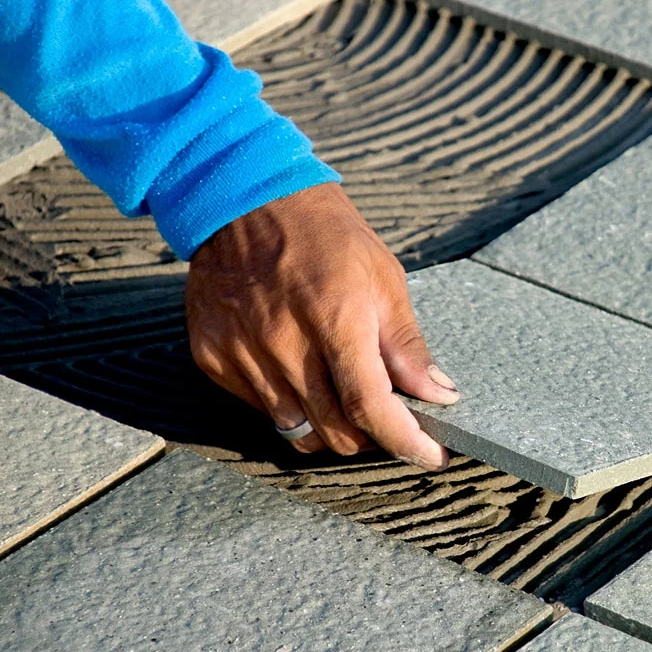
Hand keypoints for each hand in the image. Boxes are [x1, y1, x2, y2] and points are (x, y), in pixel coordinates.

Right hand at [185, 182, 458, 469]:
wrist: (243, 197)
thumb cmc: (325, 234)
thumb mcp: (383, 278)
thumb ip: (407, 346)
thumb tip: (438, 394)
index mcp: (334, 317)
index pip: (369, 405)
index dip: (404, 440)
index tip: (429, 454)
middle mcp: (283, 341)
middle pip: (334, 430)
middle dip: (370, 436)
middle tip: (386, 417)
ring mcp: (241, 352)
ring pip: (296, 429)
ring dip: (329, 426)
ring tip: (343, 394)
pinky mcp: (213, 357)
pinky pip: (262, 409)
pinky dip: (290, 405)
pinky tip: (301, 371)